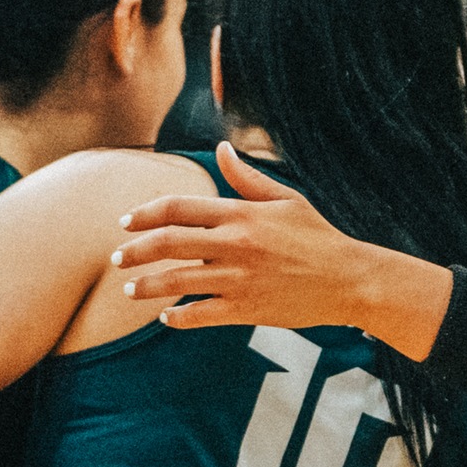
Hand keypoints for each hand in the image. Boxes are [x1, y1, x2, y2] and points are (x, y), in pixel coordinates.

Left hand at [114, 143, 452, 354]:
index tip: (125, 222)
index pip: (178, 208)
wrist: (349, 279)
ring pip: (176, 282)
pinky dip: (178, 317)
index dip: (144, 213)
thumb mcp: (286, 199)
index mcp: (241, 213)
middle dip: (134, 251)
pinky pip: (200, 315)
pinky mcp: (246, 309)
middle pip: (167, 243)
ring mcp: (239, 279)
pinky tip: (167, 317)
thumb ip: (247, 177)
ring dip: (146, 286)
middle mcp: (235, 244)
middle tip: (117, 258)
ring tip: (130, 290)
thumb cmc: (318, 236)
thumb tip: (222, 149)